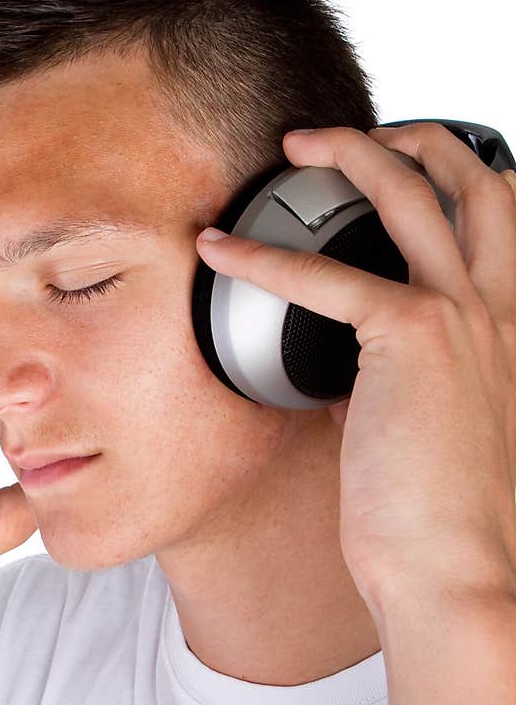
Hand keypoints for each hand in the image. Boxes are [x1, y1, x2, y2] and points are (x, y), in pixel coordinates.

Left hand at [195, 124, 515, 612]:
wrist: (455, 570)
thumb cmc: (439, 512)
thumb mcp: (432, 427)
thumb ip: (399, 383)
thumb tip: (348, 373)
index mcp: (510, 329)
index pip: (500, 222)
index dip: (456, 179)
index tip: (402, 169)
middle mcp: (501, 310)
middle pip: (472, 183)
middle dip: (412, 140)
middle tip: (349, 135)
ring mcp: (464, 317)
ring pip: (411, 195)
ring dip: (351, 154)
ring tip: (297, 144)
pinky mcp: (411, 338)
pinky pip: (324, 276)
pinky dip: (263, 258)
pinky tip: (218, 249)